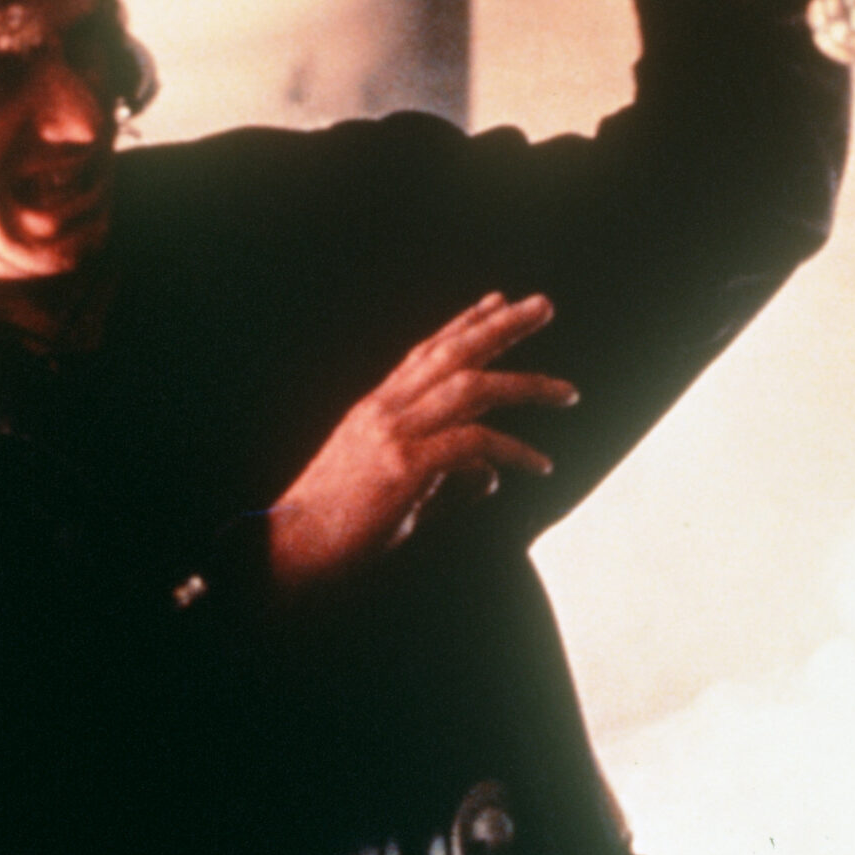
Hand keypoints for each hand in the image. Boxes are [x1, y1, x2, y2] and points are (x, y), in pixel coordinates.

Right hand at [265, 293, 570, 587]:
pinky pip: (474, 445)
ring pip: (470, 388)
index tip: (498, 301)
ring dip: (525, 385)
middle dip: (501, 326)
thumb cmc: (337, 528)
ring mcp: (394, 434)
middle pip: (453, 353)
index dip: (465, 324)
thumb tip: (491, 476)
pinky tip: (540, 464)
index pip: (426, 352)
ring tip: (567, 392)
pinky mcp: (404, 466)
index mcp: (377, 409)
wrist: (287, 553)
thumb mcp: (397, 491)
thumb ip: (445, 478)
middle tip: (543, 305)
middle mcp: (385, 410)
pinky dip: (513, 451)